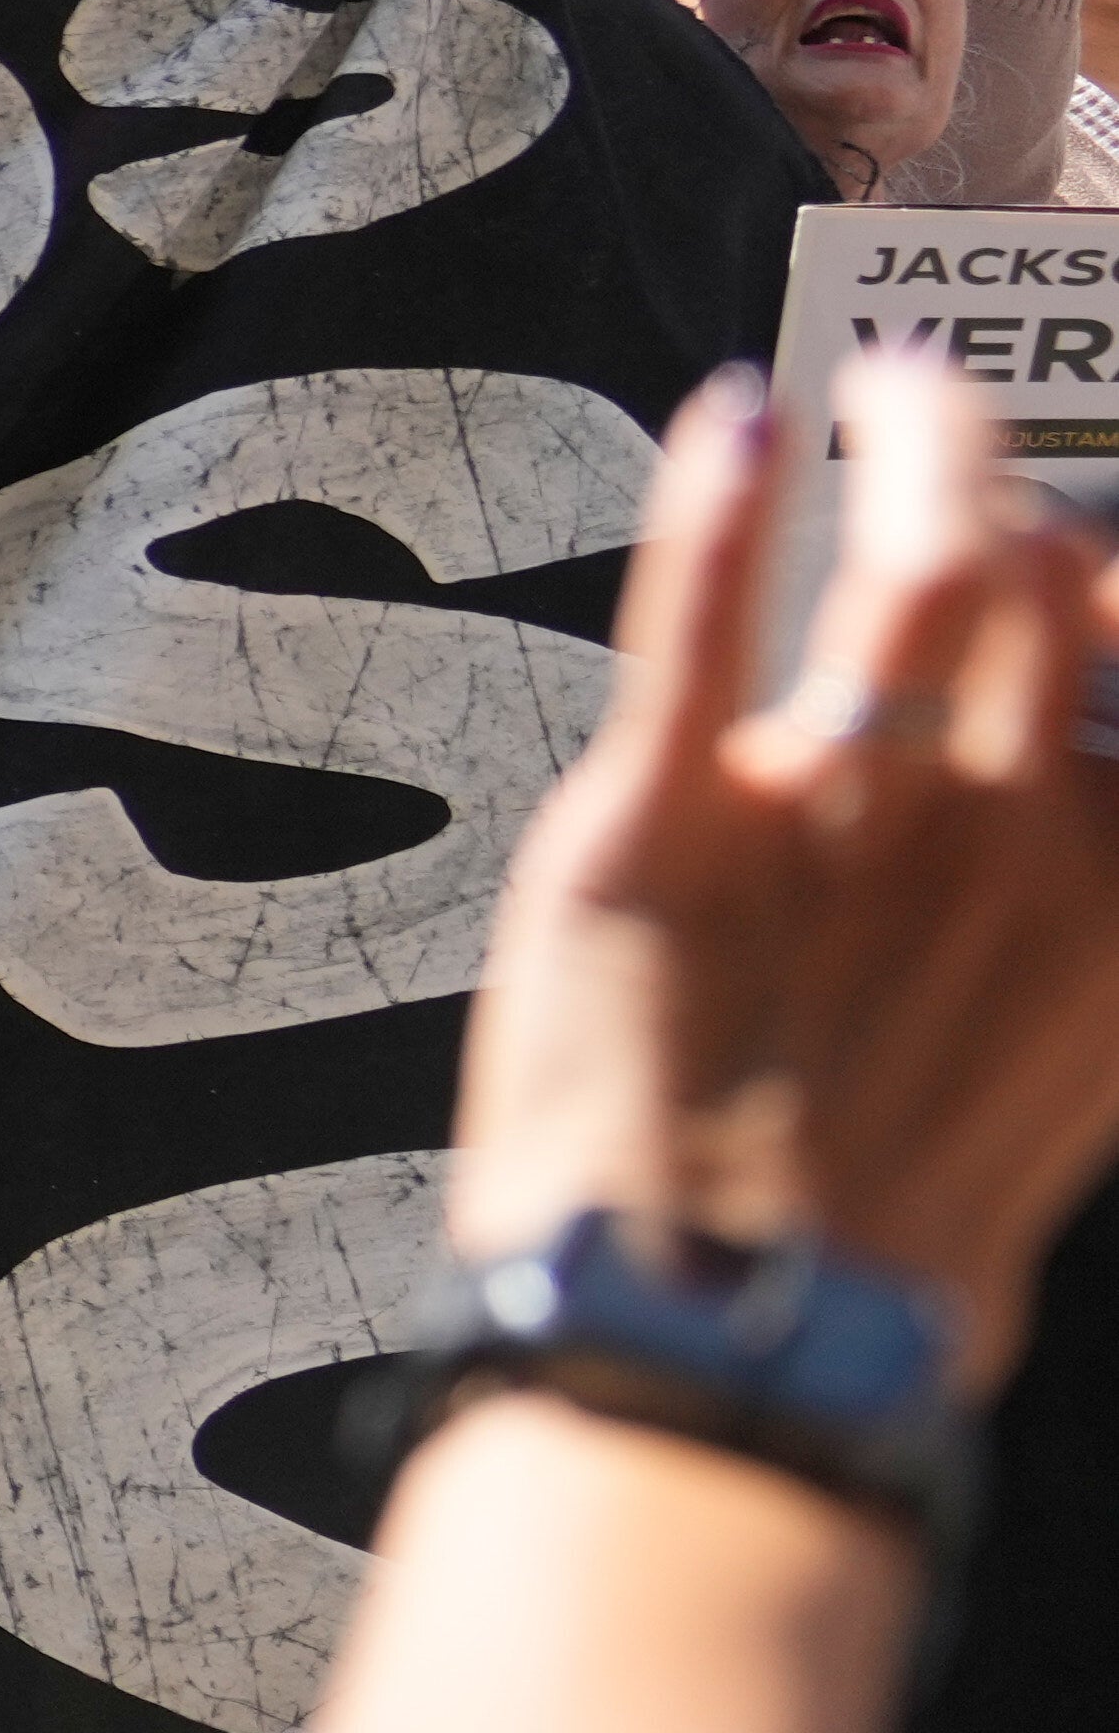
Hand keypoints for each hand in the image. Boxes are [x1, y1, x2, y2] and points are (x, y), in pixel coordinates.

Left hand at [454, 360, 1118, 1341]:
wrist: (734, 1339)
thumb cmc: (896, 1215)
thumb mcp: (1076, 1055)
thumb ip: (1098, 906)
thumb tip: (1095, 770)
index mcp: (1116, 880)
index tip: (1087, 528)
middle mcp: (1007, 830)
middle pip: (1045, 575)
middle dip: (1001, 471)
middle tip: (948, 410)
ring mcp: (838, 825)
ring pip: (906, 574)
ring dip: (901, 454)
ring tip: (876, 393)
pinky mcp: (660, 831)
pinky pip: (700, 626)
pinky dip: (717, 505)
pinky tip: (735, 422)